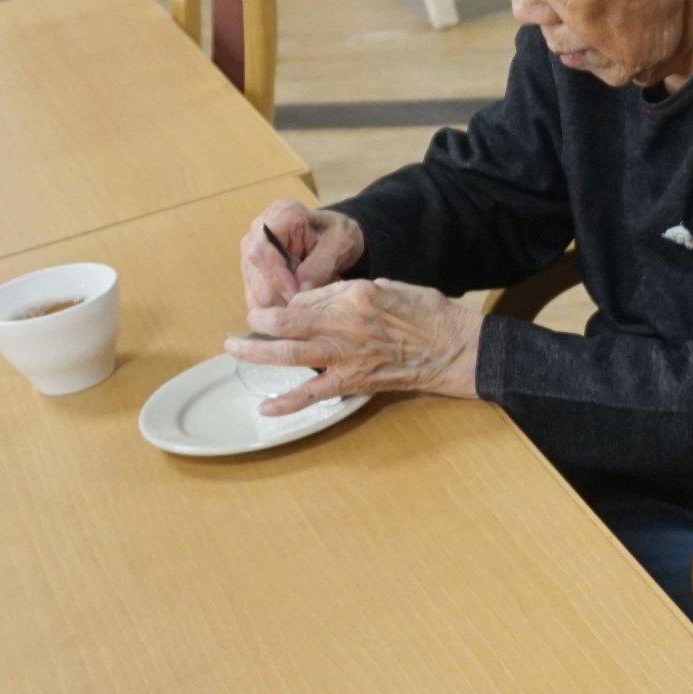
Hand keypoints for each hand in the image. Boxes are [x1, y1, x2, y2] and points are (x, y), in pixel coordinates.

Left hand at [225, 279, 480, 415]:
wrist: (458, 350)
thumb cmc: (432, 315)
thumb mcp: (394, 286)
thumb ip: (356, 291)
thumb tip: (329, 299)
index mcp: (356, 294)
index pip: (309, 295)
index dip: (294, 301)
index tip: (288, 306)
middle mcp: (345, 323)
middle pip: (288, 320)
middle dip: (261, 320)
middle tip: (248, 321)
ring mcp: (347, 354)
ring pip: (290, 353)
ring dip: (257, 352)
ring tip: (234, 349)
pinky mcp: (354, 381)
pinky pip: (313, 394)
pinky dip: (287, 402)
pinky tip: (265, 407)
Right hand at [240, 200, 364, 311]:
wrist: (335, 238)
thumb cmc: (340, 235)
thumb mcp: (342, 242)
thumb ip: (322, 263)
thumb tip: (300, 288)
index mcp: (281, 214)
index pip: (262, 247)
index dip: (276, 275)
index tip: (296, 295)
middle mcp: (258, 230)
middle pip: (254, 268)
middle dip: (275, 293)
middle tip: (299, 311)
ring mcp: (251, 250)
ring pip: (251, 284)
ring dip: (274, 303)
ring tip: (300, 312)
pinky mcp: (252, 270)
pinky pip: (254, 294)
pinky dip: (272, 307)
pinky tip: (291, 313)